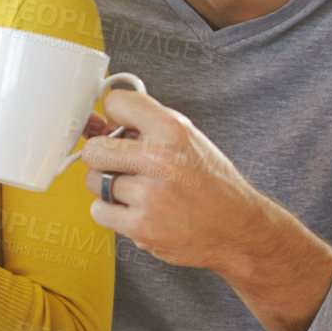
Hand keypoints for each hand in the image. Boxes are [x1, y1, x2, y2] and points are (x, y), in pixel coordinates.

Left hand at [80, 89, 277, 272]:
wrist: (238, 228)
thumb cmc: (211, 183)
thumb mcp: (188, 139)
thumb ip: (147, 125)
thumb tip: (100, 122)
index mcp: (173, 129)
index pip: (115, 103)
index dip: (112, 117)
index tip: (115, 128)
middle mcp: (160, 159)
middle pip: (93, 148)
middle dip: (103, 157)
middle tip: (122, 166)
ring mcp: (149, 194)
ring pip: (93, 181)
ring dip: (109, 187)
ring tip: (139, 191)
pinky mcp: (141, 225)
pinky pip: (98, 211)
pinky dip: (112, 213)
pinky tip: (138, 210)